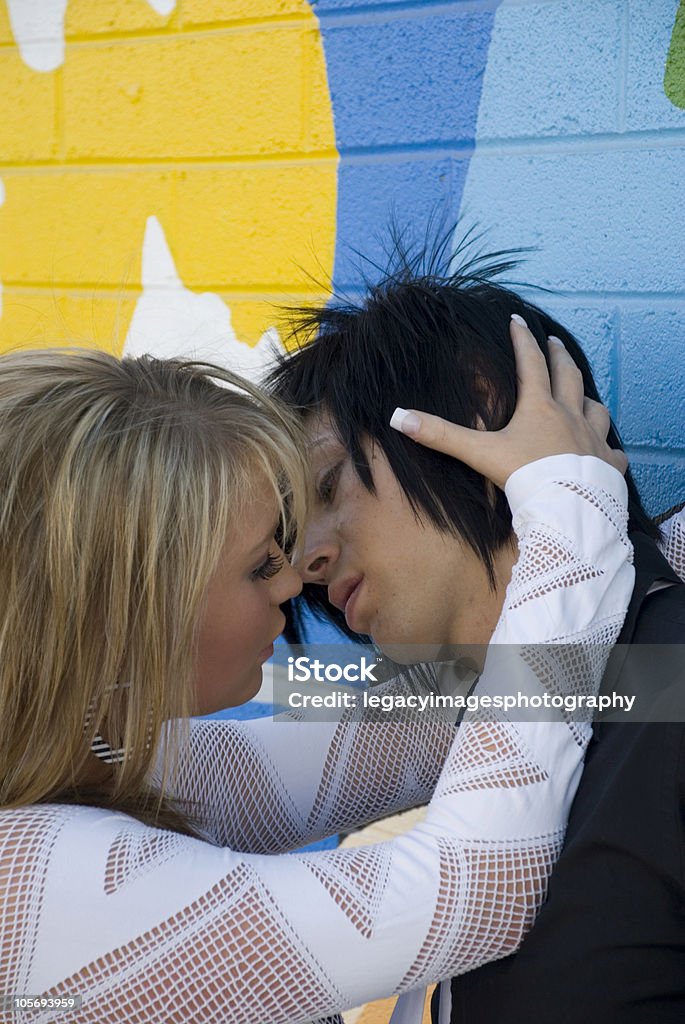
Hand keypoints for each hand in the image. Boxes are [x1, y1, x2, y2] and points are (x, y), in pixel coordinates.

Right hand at [389, 315, 627, 488]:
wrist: (566, 506)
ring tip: (585, 396)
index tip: (517, 321)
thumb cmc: (524, 477)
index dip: (522, 340)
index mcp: (539, 407)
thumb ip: (439, 436)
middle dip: (559, 356)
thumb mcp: (477, 453)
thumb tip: (398, 417)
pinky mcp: (607, 465)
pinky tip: (607, 453)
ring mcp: (593, 439)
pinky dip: (609, 449)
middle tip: (554, 342)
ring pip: (596, 409)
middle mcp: (570, 416)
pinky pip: (613, 452)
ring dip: (588, 399)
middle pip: (567, 376)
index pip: (530, 363)